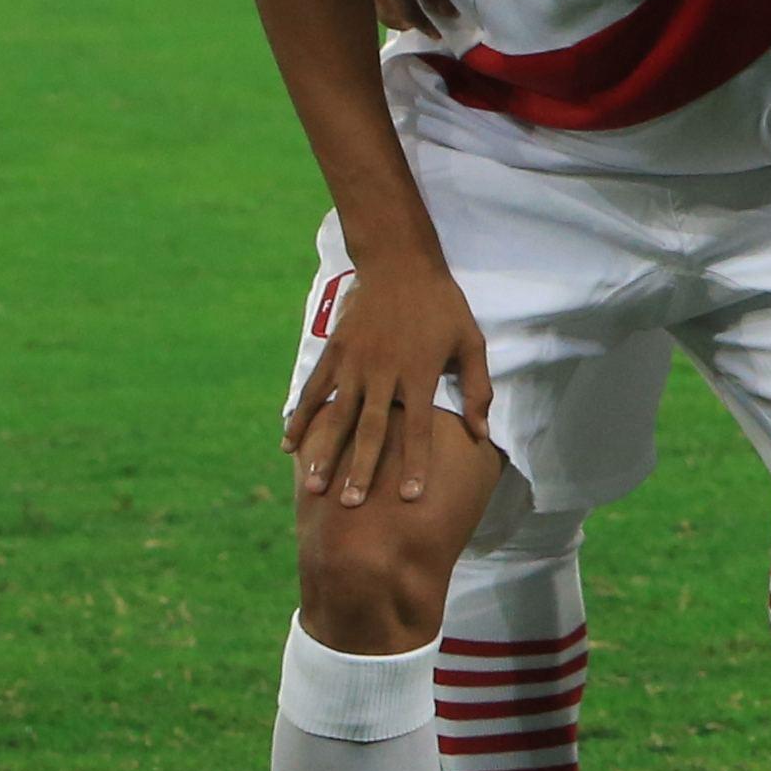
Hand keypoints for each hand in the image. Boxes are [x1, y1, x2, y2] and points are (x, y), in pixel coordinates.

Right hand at [286, 250, 491, 508]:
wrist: (400, 265)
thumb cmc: (443, 307)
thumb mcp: (471, 343)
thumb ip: (476, 388)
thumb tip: (481, 432)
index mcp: (420, 374)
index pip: (418, 429)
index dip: (416, 464)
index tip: (411, 497)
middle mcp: (384, 374)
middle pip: (373, 430)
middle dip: (362, 470)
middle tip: (351, 505)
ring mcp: (354, 364)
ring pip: (338, 417)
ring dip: (326, 452)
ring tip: (315, 486)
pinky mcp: (334, 353)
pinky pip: (314, 392)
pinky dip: (301, 419)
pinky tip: (289, 446)